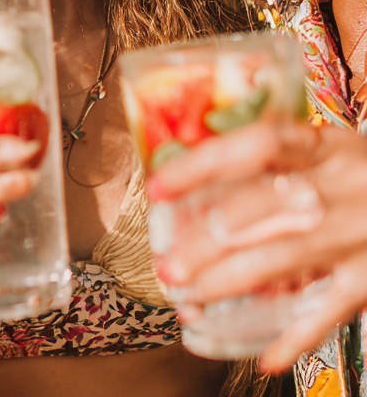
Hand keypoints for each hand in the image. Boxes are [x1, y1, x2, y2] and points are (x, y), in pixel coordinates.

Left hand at [148, 119, 366, 370]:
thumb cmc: (363, 171)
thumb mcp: (327, 146)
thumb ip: (275, 153)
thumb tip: (193, 156)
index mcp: (321, 146)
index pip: (254, 145)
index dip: (203, 164)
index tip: (158, 185)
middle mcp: (337, 188)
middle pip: (258, 210)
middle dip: (205, 243)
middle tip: (167, 265)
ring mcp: (354, 236)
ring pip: (279, 260)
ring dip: (226, 283)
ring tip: (187, 298)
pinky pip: (328, 312)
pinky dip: (295, 339)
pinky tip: (264, 359)